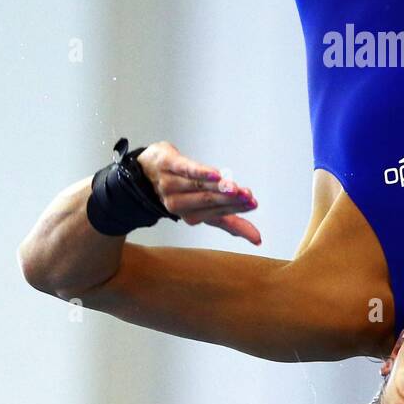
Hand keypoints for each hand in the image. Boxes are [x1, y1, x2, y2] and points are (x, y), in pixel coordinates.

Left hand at [136, 141, 260, 244]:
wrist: (145, 170)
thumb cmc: (180, 190)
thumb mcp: (205, 206)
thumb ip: (231, 222)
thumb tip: (258, 240)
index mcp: (190, 216)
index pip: (217, 212)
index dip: (236, 208)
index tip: (253, 203)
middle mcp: (178, 204)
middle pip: (208, 200)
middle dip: (229, 199)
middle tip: (247, 197)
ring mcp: (171, 183)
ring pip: (198, 186)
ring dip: (217, 187)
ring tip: (235, 188)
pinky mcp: (167, 163)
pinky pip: (185, 169)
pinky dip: (200, 172)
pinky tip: (215, 174)